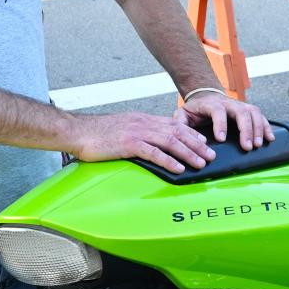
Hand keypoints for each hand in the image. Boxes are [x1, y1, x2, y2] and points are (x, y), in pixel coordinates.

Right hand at [69, 112, 215, 173]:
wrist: (77, 131)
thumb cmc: (97, 133)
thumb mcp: (123, 128)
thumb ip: (138, 133)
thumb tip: (151, 143)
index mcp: (143, 120)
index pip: (173, 125)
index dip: (191, 134)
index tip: (204, 143)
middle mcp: (144, 123)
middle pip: (177, 133)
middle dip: (197, 144)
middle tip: (211, 156)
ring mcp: (137, 133)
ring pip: (170, 142)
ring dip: (189, 153)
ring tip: (202, 163)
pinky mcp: (128, 144)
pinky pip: (154, 153)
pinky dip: (169, 161)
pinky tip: (179, 168)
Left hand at [174, 93, 274, 150]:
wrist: (206, 95)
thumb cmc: (196, 108)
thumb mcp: (184, 113)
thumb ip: (180, 122)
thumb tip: (181, 133)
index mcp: (212, 104)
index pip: (218, 112)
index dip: (220, 125)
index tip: (221, 139)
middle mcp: (229, 103)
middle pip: (241, 112)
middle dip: (246, 130)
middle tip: (247, 147)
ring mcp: (240, 105)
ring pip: (253, 113)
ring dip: (258, 129)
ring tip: (258, 145)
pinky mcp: (248, 110)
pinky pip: (260, 116)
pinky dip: (266, 126)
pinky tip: (270, 138)